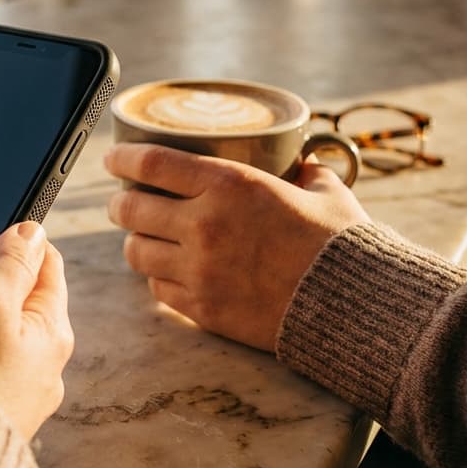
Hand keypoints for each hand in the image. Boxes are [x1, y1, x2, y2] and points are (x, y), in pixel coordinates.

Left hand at [104, 144, 370, 351]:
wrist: (353, 307)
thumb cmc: (341, 243)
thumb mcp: (326, 190)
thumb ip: (305, 171)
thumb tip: (302, 161)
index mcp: (229, 186)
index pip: (152, 164)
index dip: (123, 158)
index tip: (113, 158)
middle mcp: (204, 227)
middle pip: (130, 210)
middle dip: (120, 203)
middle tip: (122, 201)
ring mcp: (199, 272)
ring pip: (137, 253)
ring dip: (136, 241)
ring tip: (143, 237)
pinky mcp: (203, 310)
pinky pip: (158, 290)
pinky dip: (158, 278)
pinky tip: (168, 271)